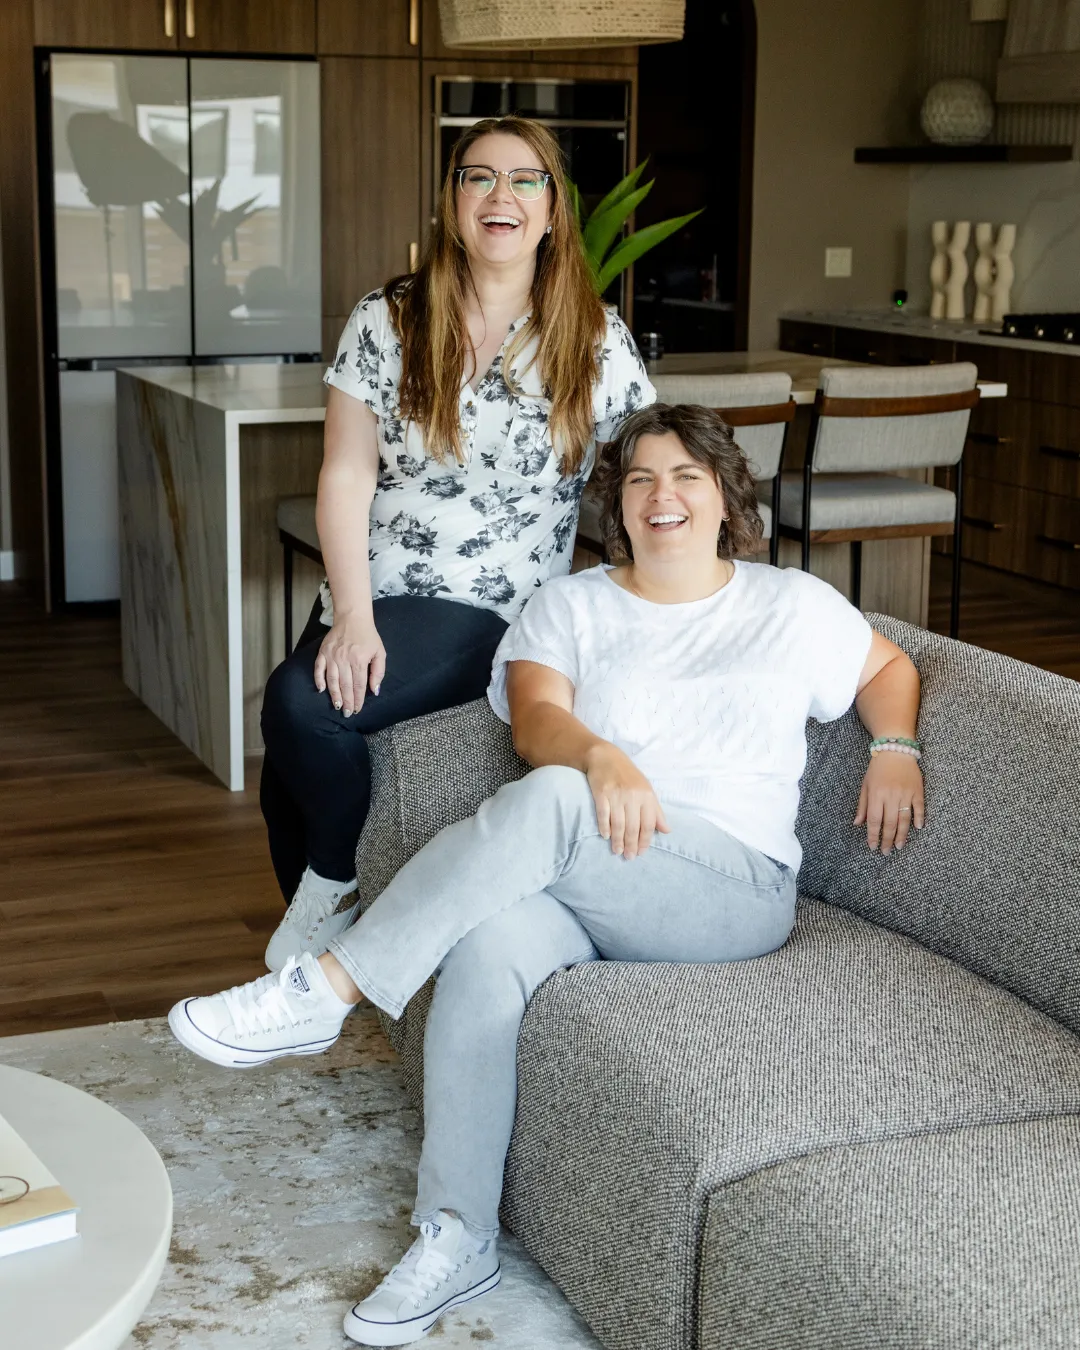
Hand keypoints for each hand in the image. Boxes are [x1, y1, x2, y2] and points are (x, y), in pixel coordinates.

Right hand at [313, 614, 385, 716]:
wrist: (352, 618)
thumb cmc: (368, 636)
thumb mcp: (379, 652)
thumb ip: (378, 672)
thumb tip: (374, 690)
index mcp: (360, 660)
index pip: (359, 685)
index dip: (358, 699)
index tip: (358, 709)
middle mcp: (344, 659)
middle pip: (345, 685)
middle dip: (347, 701)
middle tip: (347, 713)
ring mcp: (332, 655)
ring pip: (332, 680)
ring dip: (334, 695)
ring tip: (337, 706)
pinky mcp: (323, 652)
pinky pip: (319, 669)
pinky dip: (319, 680)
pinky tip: (321, 690)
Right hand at [584, 744, 668, 859]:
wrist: (605, 756)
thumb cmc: (628, 775)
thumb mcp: (646, 790)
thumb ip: (656, 811)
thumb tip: (666, 830)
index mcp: (646, 795)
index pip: (648, 824)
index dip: (645, 840)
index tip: (641, 852)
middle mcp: (633, 796)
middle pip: (633, 826)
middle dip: (631, 845)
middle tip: (629, 857)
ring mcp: (616, 794)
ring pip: (618, 824)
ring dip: (618, 840)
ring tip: (617, 851)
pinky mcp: (601, 793)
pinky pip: (603, 814)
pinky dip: (605, 827)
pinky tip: (606, 836)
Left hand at [854, 752, 924, 854]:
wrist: (895, 750)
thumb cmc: (878, 769)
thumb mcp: (866, 785)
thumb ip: (863, 805)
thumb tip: (858, 823)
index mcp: (876, 794)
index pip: (874, 820)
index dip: (873, 835)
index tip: (873, 846)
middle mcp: (891, 795)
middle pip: (890, 823)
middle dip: (887, 840)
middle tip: (886, 851)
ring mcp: (906, 793)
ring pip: (904, 819)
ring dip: (902, 834)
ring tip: (899, 846)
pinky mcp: (918, 790)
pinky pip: (920, 808)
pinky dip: (919, 818)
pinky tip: (917, 828)